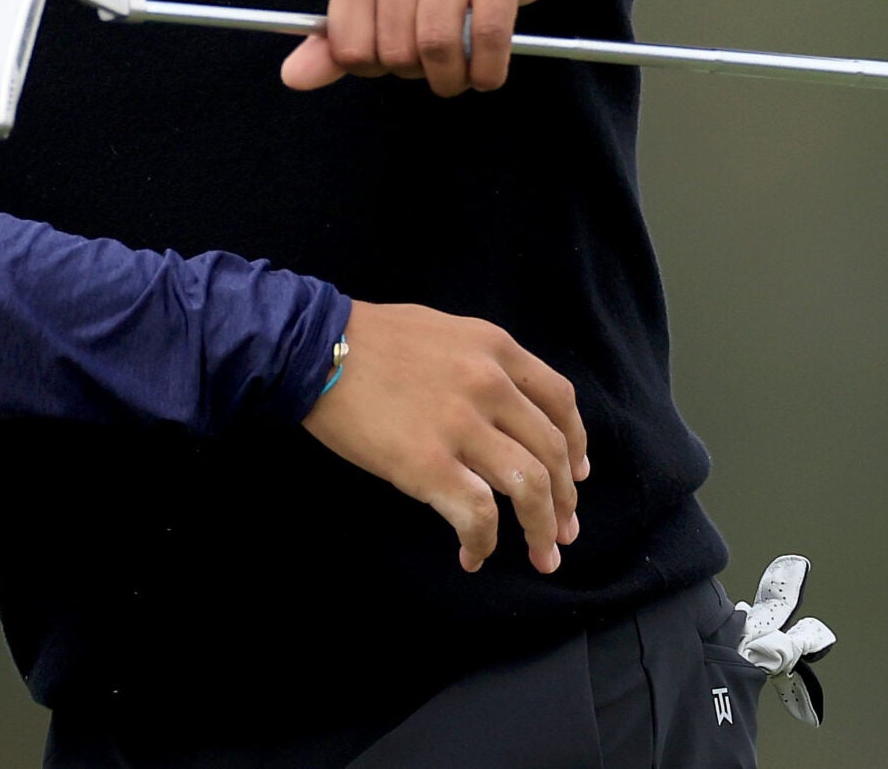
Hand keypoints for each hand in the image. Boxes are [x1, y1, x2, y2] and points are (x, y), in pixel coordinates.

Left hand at [281, 0, 552, 95]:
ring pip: (437, 46)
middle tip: (431, 66)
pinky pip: (487, 38)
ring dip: (450, 79)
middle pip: (395, 49)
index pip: (348, 45)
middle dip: (415, 73)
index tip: (391, 60)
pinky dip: (486, 71)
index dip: (373, 66)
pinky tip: (486, 73)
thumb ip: (335, 42)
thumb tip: (292, 78)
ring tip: (459, 76)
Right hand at [301, 300, 588, 574]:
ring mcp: (461, 425)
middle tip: (563, 533)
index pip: (560, 401)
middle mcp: (490, 384)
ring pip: (529, 488)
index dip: (576, 445)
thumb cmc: (366, 339)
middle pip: (553, 451)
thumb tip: (503, 409)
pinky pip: (477, 515)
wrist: (311, 348)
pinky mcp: (428, 464)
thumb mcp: (441, 332)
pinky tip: (472, 555)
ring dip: (541, 530)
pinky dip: (482, 543)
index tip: (576, 475)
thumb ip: (479, 363)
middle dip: (565, 501)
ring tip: (541, 556)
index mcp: (494, 349)